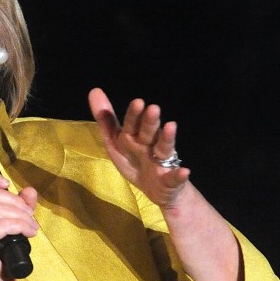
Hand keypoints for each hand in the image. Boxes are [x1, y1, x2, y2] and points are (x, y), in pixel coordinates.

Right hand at [0, 169, 38, 280]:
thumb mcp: (8, 226)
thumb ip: (17, 207)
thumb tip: (30, 192)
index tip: (7, 186)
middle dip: (15, 202)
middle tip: (29, 215)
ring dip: (22, 216)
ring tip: (32, 227)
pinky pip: (3, 224)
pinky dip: (21, 226)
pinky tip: (29, 233)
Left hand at [88, 88, 190, 208]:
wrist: (161, 190)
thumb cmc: (136, 162)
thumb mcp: (117, 144)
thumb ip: (106, 121)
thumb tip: (94, 90)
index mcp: (135, 139)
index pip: (132, 125)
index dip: (133, 115)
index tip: (137, 102)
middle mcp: (150, 146)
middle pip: (148, 133)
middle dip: (149, 122)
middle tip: (153, 108)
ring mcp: (162, 162)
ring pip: (164, 149)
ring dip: (167, 138)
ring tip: (171, 126)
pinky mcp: (171, 180)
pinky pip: (175, 178)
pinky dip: (179, 175)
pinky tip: (185, 171)